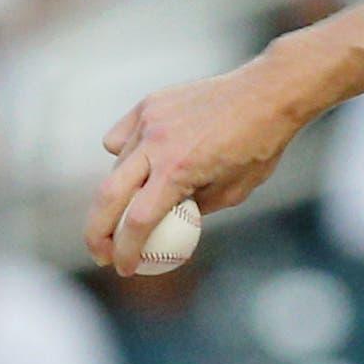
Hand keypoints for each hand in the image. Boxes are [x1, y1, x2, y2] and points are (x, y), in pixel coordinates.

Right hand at [86, 54, 314, 272]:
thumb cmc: (258, 147)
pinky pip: (121, 138)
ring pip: (116, 166)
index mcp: (178, 171)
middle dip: (96, 232)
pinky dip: (123, 156)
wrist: (266, 95)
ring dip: (117, 194)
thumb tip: (169, 222)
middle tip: (100, 253)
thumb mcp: (233, 193)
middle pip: (107, 197)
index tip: (124, 268)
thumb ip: (194, 208)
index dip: (126, 251)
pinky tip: (137, 167)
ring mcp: (148, 121)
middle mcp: (156, 145)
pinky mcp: (149, 105)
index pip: (138, 221)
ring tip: (134, 206)